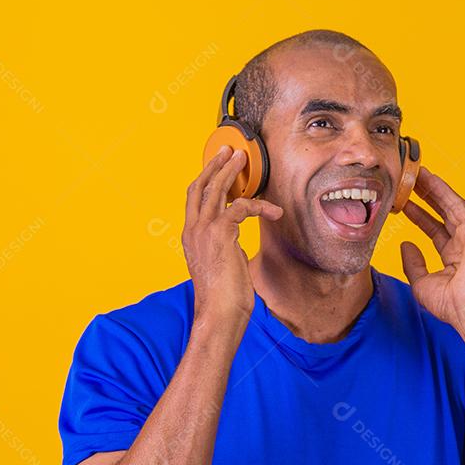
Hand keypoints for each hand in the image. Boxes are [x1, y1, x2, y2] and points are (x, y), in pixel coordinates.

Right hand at [183, 145, 282, 325]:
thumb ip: (222, 249)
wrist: (219, 313)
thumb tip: (232, 243)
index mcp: (190, 237)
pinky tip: (274, 211)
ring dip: (231, 171)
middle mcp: (193, 230)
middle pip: (201, 187)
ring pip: (216, 189)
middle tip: (228, 152)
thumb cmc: (223, 297)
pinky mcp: (220, 233)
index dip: (205, 179)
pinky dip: (259, 205)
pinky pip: (241, 207)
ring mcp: (204, 230)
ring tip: (243, 159)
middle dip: (214, 166)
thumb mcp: (220, 266)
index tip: (217, 167)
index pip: (194, 200)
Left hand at [398, 166, 464, 330]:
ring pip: (450, 205)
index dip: (419, 214)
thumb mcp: (422, 282)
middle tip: (410, 181)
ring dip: (434, 188)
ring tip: (417, 174)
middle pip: (442, 212)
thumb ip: (413, 263)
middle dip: (426, 195)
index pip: (434, 228)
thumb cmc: (451, 305)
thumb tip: (406, 245)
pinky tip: (432, 180)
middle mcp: (464, 242)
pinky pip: (458, 206)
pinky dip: (444, 191)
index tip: (404, 202)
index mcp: (454, 255)